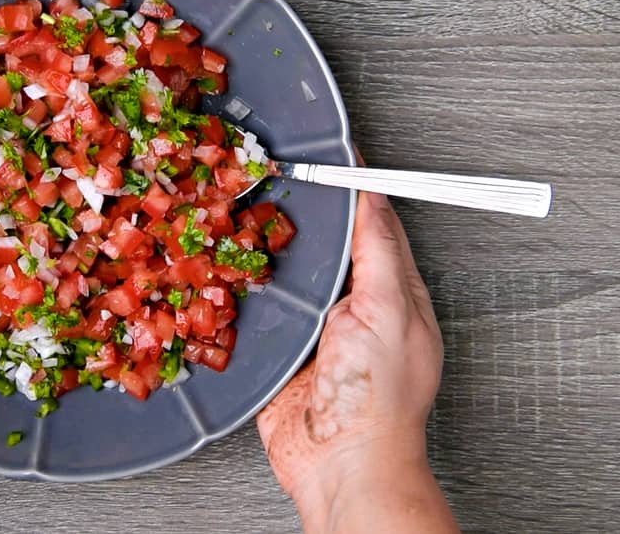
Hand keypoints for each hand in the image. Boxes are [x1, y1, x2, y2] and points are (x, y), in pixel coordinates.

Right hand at [256, 191, 456, 532]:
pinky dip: (244, 287)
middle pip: (327, 243)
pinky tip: (226, 268)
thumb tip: (374, 196)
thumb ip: (378, 250)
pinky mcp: (280, 351)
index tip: (330, 155)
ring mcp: (316, 329)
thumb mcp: (389, 309)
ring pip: (290, 271)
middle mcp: (355, 306)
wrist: (340, 464)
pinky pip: (260, 308)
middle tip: (274, 175)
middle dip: (304, 213)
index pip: (375, 222)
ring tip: (242, 210)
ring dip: (267, 248)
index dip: (354, 187)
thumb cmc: (378, 400)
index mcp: (393, 291)